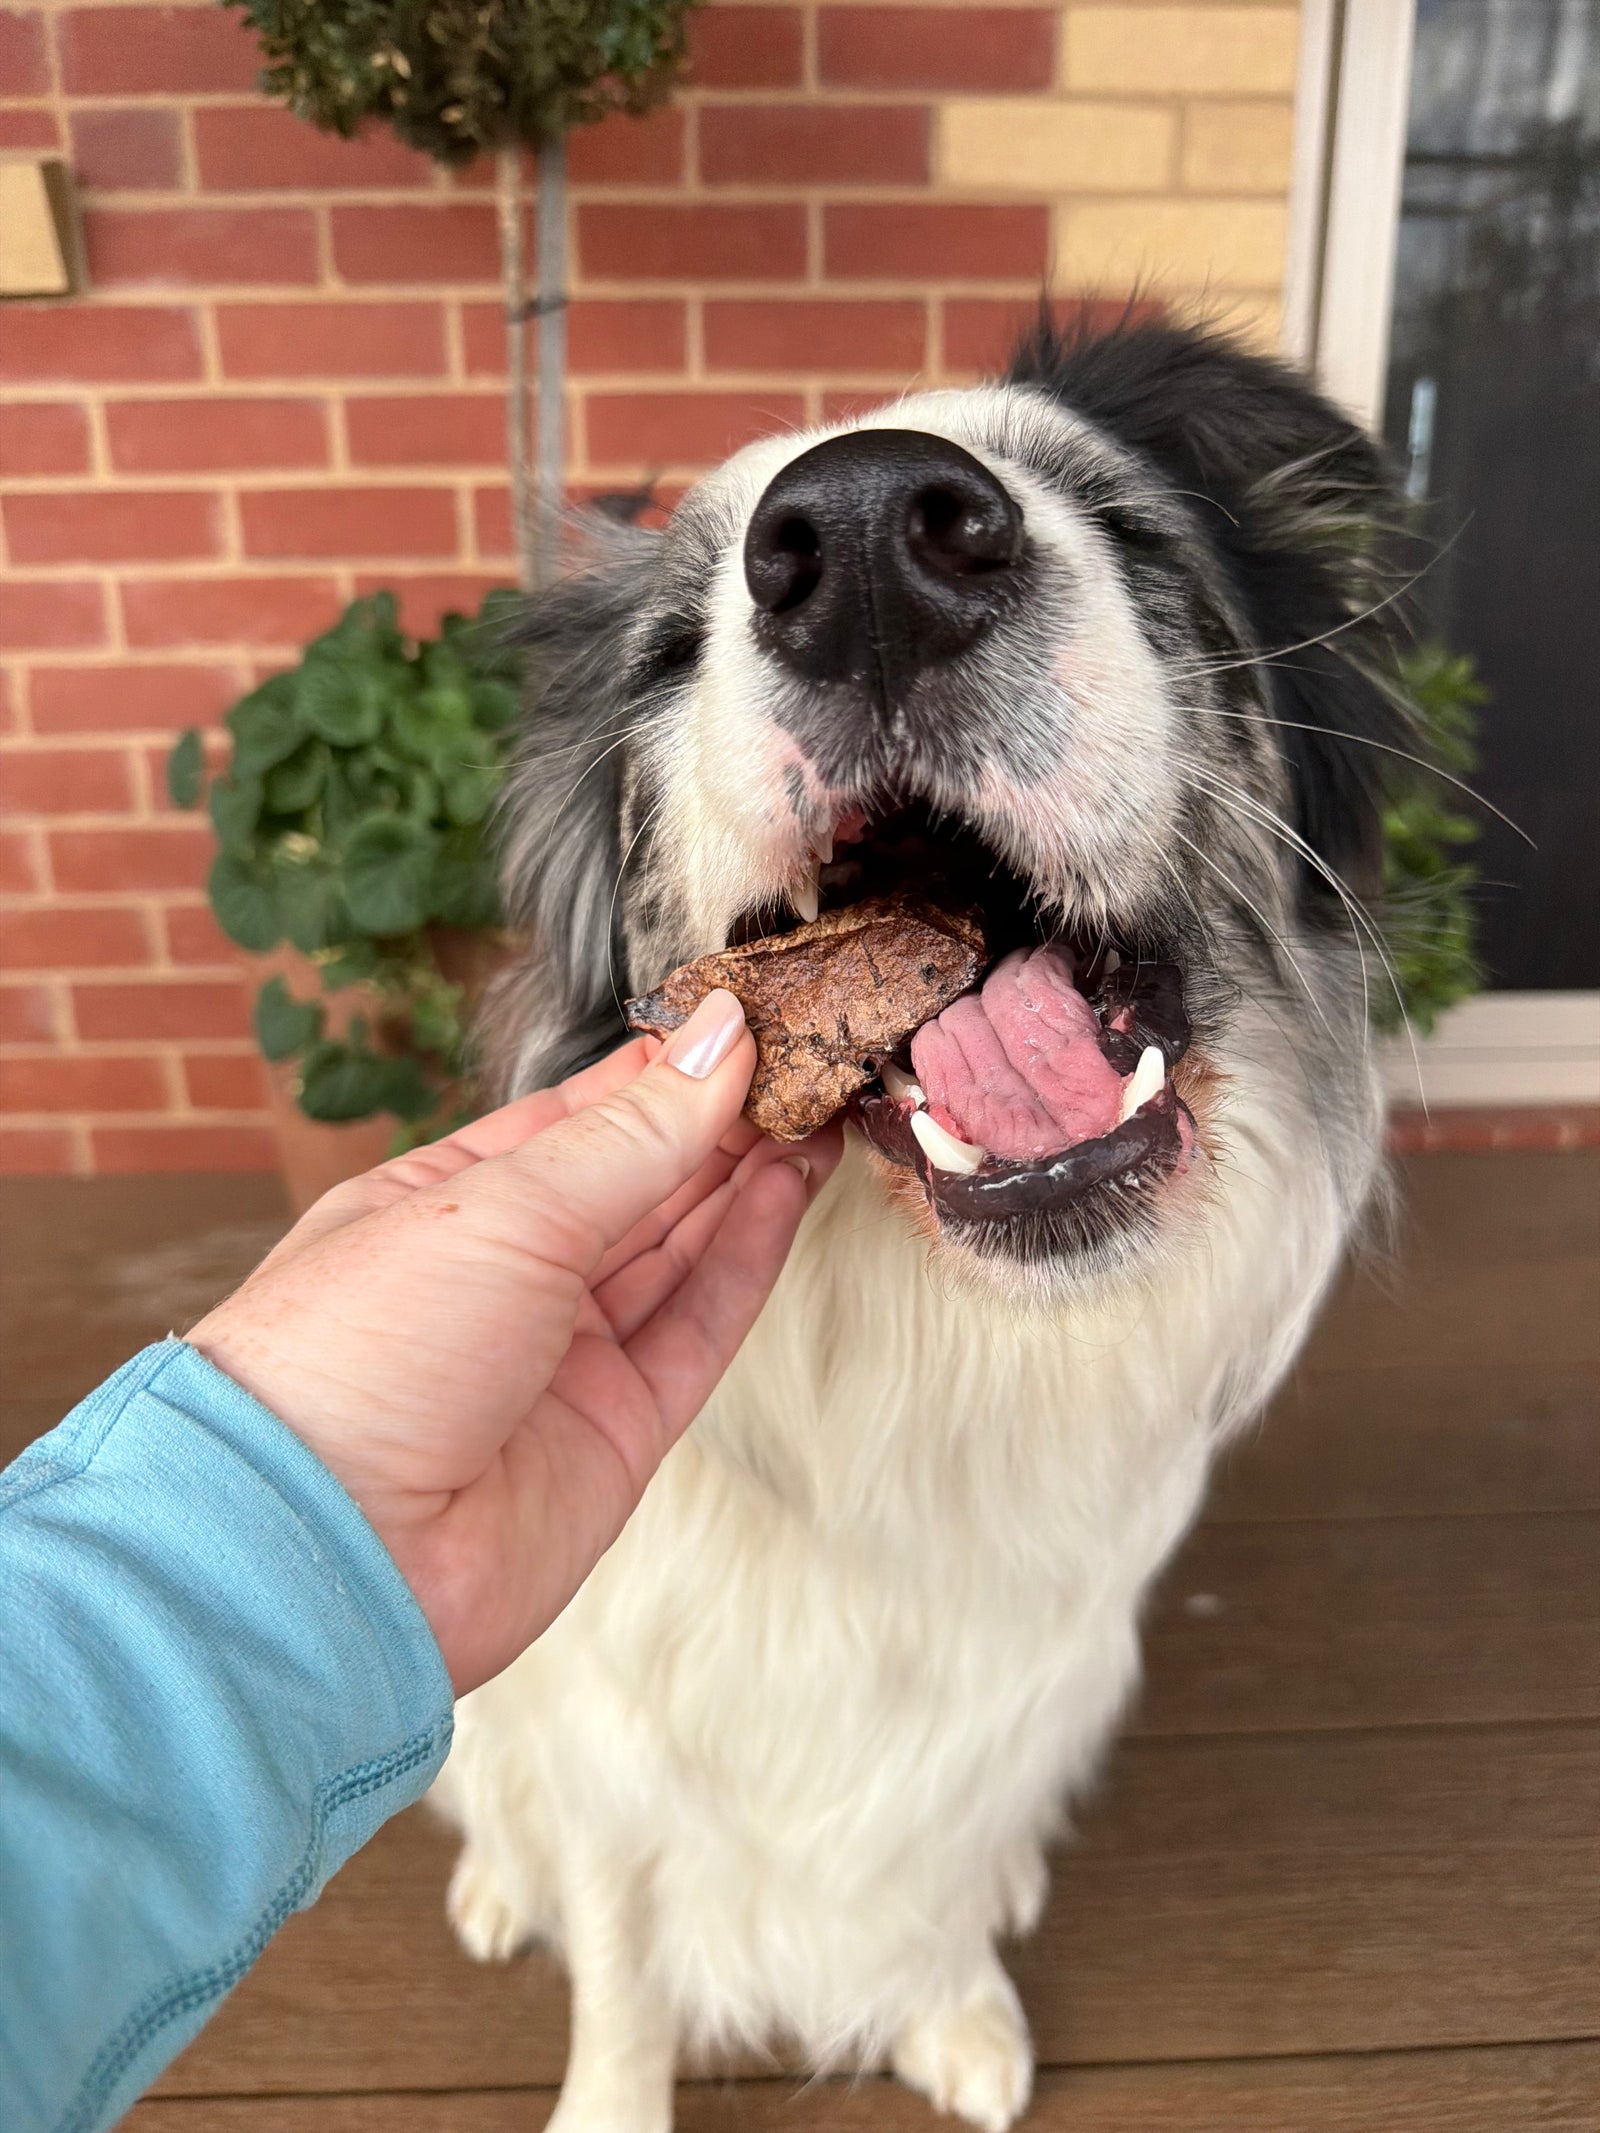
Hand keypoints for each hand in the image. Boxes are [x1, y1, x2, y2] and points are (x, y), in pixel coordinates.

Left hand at [188, 992, 840, 1693]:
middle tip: (804, 1054)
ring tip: (816, 1106)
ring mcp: (564, 1356)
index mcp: (447, 1204)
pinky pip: (698, 1327)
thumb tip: (719, 1038)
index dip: (660, 1069)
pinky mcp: (617, 1429)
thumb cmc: (366, 1355)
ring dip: (746, 1178)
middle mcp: (507, 1278)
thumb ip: (632, 1132)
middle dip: (718, 1119)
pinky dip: (747, 1257)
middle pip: (636, 1182)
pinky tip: (786, 1187)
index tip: (744, 1017)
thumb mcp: (502, 1209)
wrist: (330, 1555)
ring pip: (678, 1250)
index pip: (575, 1117)